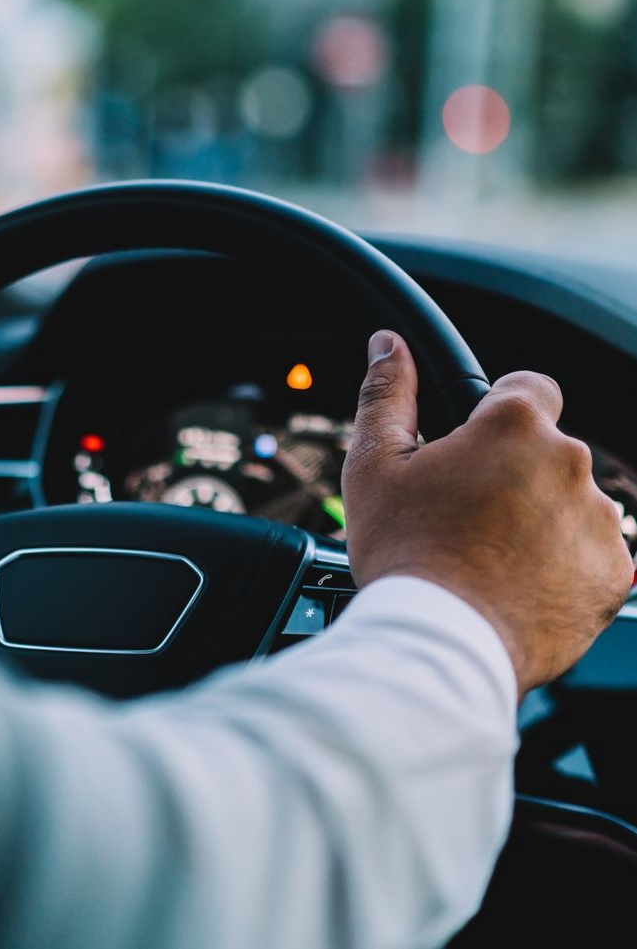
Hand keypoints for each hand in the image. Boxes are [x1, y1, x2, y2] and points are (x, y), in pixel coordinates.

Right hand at [342, 330, 633, 694]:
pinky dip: (563, 564)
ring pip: (571, 502)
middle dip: (517, 472)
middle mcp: (570, 463)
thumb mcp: (375, 465)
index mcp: (515, 426)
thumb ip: (388, 393)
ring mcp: (599, 521)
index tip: (478, 446)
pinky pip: (591, 553)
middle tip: (467, 514)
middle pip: (549, 450)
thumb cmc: (405, 553)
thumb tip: (387, 343)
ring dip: (542, 518)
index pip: (530, 387)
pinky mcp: (614, 574)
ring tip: (491, 557)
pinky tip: (519, 584)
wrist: (444, 644)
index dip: (500, 412)